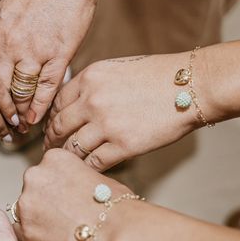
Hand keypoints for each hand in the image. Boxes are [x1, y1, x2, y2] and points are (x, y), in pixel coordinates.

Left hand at [0, 0, 98, 127]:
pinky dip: (40, 106)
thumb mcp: (8, 9)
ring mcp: (34, 49)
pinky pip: (47, 87)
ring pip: (20, 92)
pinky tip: (36, 120)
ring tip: (16, 131)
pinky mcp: (59, 52)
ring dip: (18, 114)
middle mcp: (9, 43)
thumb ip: (1, 37)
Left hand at [14, 149, 136, 240]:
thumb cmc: (115, 206)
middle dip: (44, 201)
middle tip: (64, 216)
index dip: (56, 187)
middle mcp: (36, 175)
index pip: (46, 171)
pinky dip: (31, 238)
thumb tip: (72, 187)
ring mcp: (27, 202)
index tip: (64, 197)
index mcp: (54, 158)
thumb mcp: (96, 176)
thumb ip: (74, 178)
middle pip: (32, 189)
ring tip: (61, 231)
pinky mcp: (25, 229)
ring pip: (25, 210)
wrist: (117, 233)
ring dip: (37, 219)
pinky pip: (20, 234)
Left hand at [44, 53, 199, 170]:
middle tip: (50, 149)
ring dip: (67, 157)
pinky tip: (87, 171)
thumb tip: (74, 106)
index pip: (56, 103)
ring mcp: (106, 124)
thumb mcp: (116, 70)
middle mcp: (92, 100)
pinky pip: (94, 162)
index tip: (50, 127)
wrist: (190, 86)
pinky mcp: (123, 145)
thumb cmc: (157, 76)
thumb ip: (92, 86)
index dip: (50, 118)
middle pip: (59, 126)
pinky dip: (87, 168)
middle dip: (52, 139)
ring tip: (66, 164)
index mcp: (88, 78)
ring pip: (72, 147)